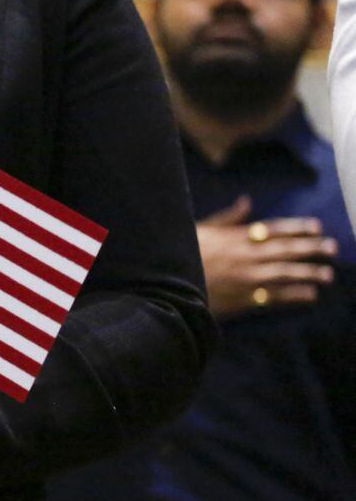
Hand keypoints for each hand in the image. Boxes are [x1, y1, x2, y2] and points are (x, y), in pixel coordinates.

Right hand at [197, 196, 336, 318]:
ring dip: (310, 273)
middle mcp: (245, 256)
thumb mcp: (200, 230)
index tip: (317, 227)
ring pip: (286, 274)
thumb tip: (246, 201)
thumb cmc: (183, 256)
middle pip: (286, 251)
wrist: (167, 286)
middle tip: (333, 248)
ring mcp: (246, 279)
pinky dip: (294, 295)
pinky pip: (275, 297)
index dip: (298, 227)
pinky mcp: (243, 300)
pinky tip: (310, 294)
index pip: (274, 229)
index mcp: (235, 237)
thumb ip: (227, 218)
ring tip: (327, 274)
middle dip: (312, 249)